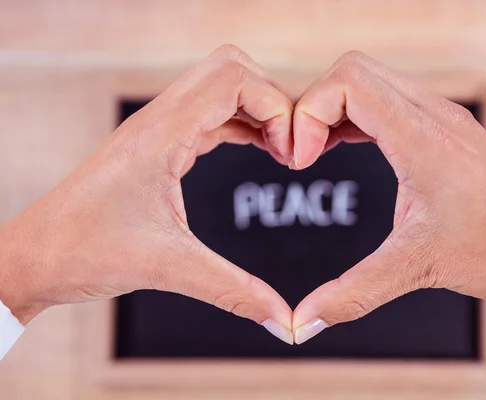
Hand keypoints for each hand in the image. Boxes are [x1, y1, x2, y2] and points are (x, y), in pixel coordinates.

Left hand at [0, 45, 295, 343]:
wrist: (34, 256)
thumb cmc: (84, 252)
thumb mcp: (169, 269)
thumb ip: (234, 292)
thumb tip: (284, 321)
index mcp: (161, 135)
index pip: (234, 79)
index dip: (277, 108)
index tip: (293, 156)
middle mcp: (159, 120)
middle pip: (232, 69)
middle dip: (273, 102)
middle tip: (290, 150)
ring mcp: (157, 128)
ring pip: (221, 87)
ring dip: (258, 112)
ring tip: (281, 153)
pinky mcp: (157, 143)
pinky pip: (210, 114)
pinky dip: (242, 124)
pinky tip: (258, 150)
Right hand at [291, 51, 485, 343]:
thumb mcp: (416, 268)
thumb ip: (351, 295)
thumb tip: (303, 323)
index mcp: (422, 137)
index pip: (346, 83)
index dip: (308, 114)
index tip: (299, 162)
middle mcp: (433, 115)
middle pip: (352, 71)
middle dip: (313, 106)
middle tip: (300, 155)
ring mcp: (441, 119)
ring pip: (369, 81)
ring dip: (333, 109)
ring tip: (315, 153)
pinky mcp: (444, 131)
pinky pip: (387, 101)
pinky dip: (355, 117)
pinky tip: (344, 147)